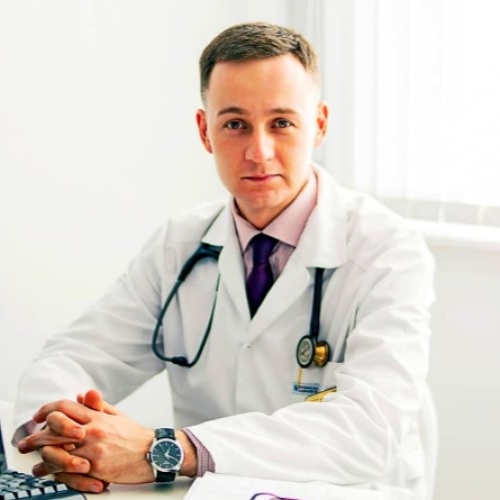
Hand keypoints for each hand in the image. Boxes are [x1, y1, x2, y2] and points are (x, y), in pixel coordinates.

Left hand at [18, 389, 154, 490]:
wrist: (153, 452)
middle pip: (55, 429)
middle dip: (36, 435)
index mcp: (97, 417)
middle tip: (26, 441)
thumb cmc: (135, 435)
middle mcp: (92, 432)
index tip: (38, 416)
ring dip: (41, 455)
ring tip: (35, 459)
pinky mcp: (95, 469)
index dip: (47, 409)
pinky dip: (54, 471)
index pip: (66, 407)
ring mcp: (93, 451)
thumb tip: (81, 395)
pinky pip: (68, 471)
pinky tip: (47, 472)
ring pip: (57, 451)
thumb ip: (97, 405)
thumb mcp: (117, 414)